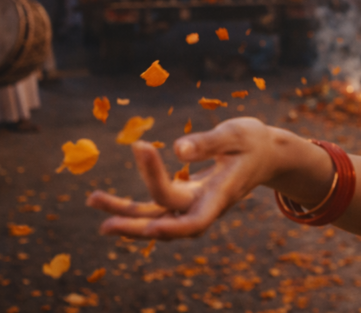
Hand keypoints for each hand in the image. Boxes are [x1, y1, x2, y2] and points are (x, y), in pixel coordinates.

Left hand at [88, 118, 279, 239]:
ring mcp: (194, 203)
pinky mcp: (186, 196)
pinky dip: (133, 208)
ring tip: (93, 200)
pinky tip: (108, 203)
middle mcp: (205, 206)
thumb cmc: (252, 141)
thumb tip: (176, 148)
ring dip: (126, 215)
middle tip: (104, 225)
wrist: (266, 153)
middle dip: (136, 226)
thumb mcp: (236, 134)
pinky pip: (156, 207)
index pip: (194, 218)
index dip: (171, 221)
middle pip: (168, 224)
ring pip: (157, 218)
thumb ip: (208, 142)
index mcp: (221, 195)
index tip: (149, 212)